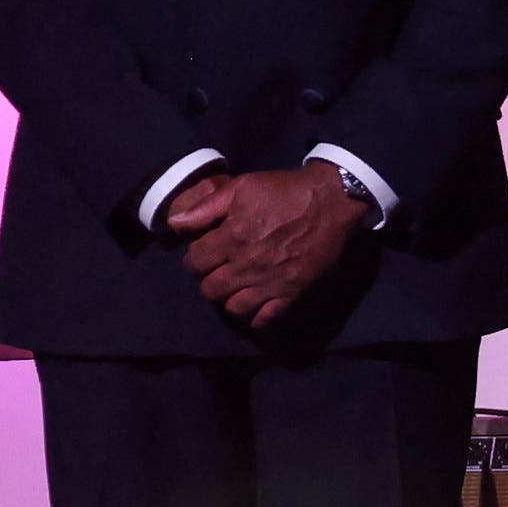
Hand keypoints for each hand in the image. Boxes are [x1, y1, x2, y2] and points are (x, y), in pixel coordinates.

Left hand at [158, 158, 368, 329]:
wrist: (332, 201)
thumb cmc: (285, 191)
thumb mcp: (242, 187)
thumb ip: (206, 207)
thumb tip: (175, 224)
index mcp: (232, 239)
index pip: (195, 263)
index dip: (195, 258)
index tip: (204, 253)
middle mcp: (247, 266)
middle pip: (211, 290)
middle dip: (209, 279)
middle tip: (219, 270)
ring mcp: (271, 282)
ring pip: (235, 308)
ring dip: (230, 298)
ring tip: (237, 286)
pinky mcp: (292, 292)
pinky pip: (266, 318)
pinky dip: (256, 316)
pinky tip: (257, 304)